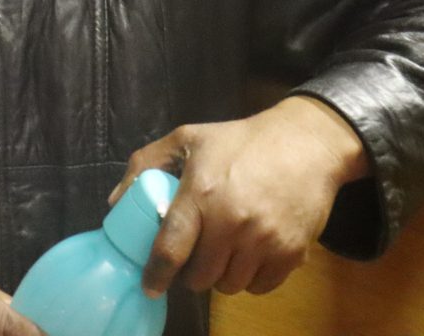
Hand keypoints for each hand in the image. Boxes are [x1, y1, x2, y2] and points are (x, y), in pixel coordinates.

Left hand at [111, 96, 369, 298]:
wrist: (306, 144)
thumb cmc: (241, 140)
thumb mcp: (188, 137)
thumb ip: (146, 163)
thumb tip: (117, 201)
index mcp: (201, 194)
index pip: (171, 248)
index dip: (156, 274)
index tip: (150, 285)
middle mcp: (231, 222)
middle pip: (200, 276)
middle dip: (190, 273)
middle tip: (193, 258)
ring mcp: (264, 240)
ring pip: (229, 285)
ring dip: (220, 276)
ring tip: (221, 254)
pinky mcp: (291, 253)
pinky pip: (260, 286)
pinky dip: (249, 279)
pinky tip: (247, 257)